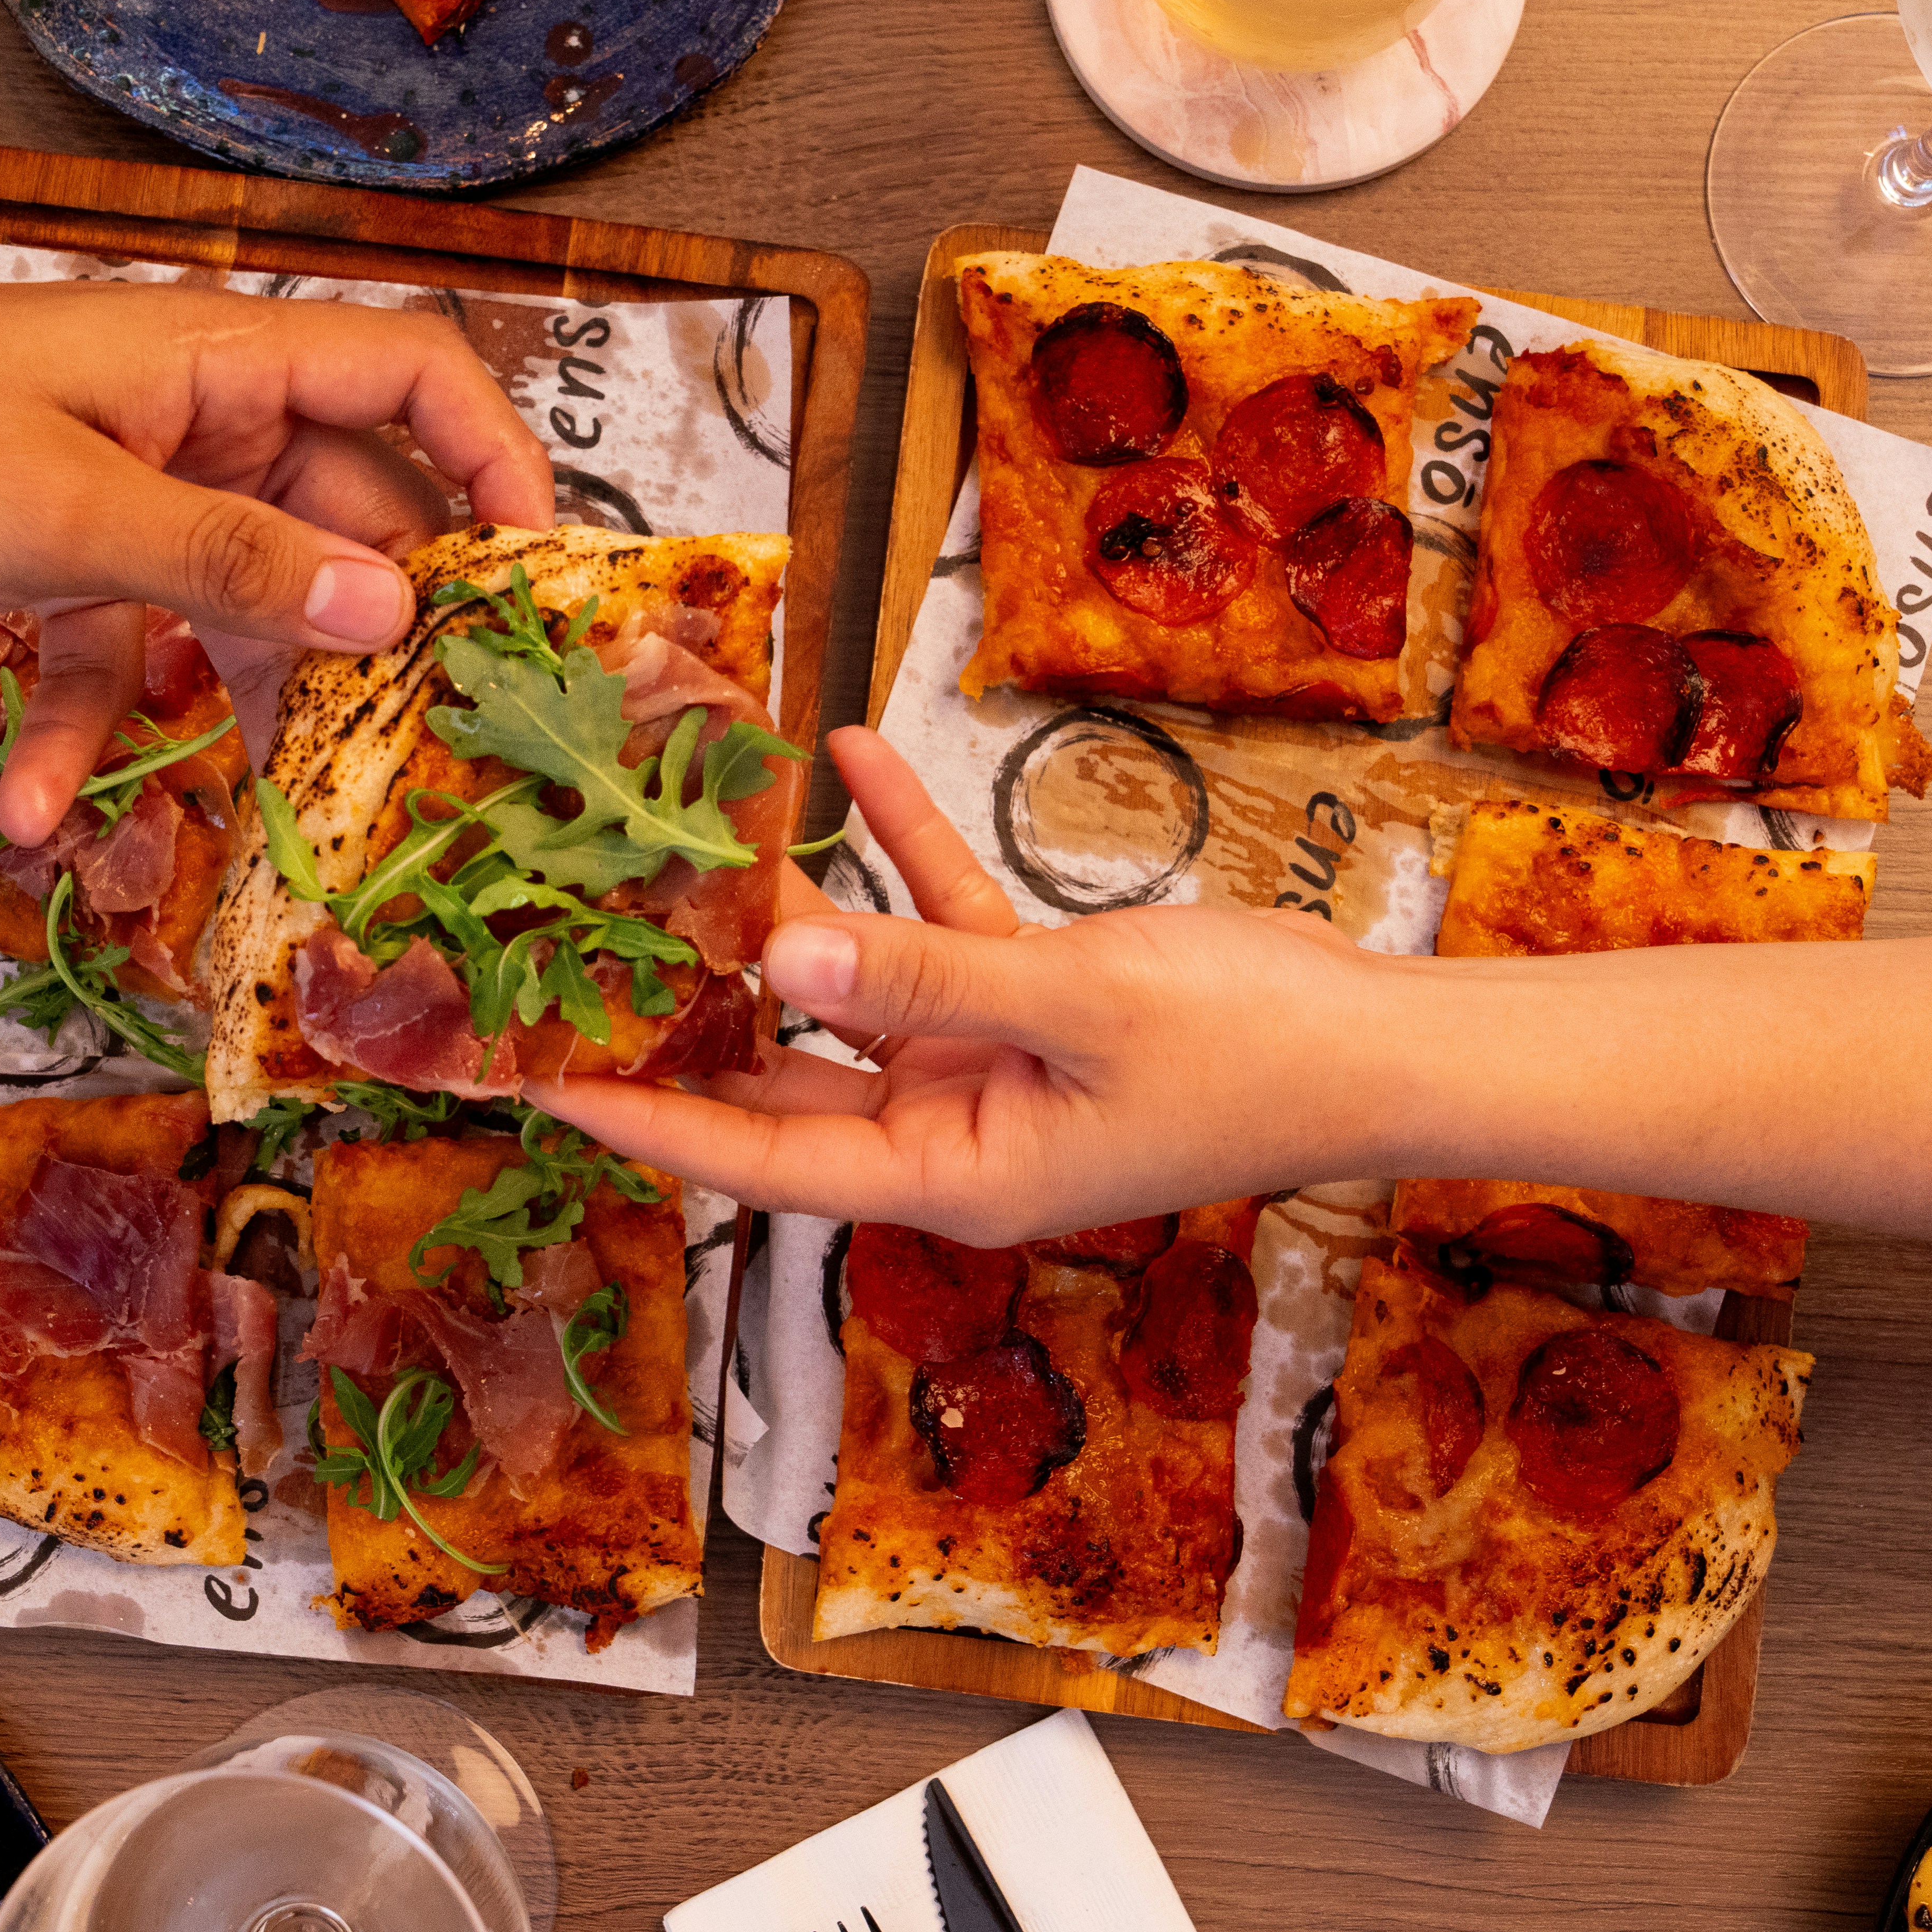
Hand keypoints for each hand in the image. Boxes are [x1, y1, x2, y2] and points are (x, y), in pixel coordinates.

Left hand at [0, 279, 552, 844]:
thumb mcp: (68, 516)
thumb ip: (234, 564)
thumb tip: (389, 613)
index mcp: (218, 363)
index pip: (411, 378)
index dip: (493, 464)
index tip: (533, 581)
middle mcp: (194, 420)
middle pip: (334, 523)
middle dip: (359, 642)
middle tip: (408, 753)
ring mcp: (129, 489)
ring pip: (228, 609)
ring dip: (213, 714)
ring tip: (238, 824)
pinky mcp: (60, 553)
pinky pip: (115, 649)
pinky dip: (82, 728)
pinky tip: (30, 811)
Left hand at [527, 728, 1394, 1241]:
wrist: (1389, 1044)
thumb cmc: (1251, 1054)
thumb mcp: (1071, 1008)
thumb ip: (919, 978)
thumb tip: (778, 950)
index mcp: (950, 1175)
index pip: (757, 1161)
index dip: (648, 1118)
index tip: (542, 1079)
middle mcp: (952, 1133)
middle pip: (784, 1072)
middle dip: (691, 1002)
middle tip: (578, 938)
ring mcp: (991, 1068)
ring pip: (854, 982)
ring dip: (790, 899)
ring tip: (689, 818)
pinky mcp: (1037, 1003)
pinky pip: (940, 922)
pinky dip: (899, 847)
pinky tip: (842, 756)